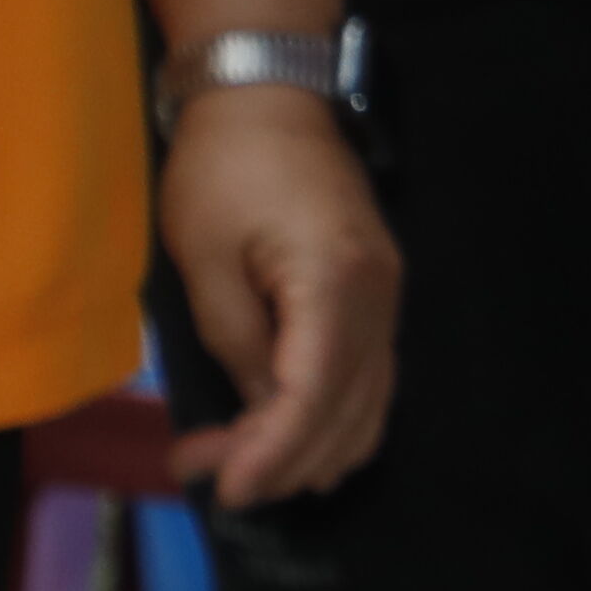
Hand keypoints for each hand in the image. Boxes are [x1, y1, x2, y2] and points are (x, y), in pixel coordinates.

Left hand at [155, 87, 394, 502]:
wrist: (272, 100)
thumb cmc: (225, 173)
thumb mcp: (205, 260)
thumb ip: (236, 341)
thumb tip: (256, 407)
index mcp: (336, 282)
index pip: (315, 393)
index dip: (274, 452)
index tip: (225, 489)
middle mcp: (380, 297)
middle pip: (349, 410)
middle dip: (281, 460)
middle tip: (203, 472)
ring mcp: (387, 297)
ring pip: (371, 404)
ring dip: (308, 449)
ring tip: (236, 463)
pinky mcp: (378, 296)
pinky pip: (371, 380)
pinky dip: (335, 423)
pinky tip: (289, 439)